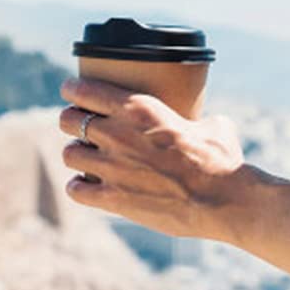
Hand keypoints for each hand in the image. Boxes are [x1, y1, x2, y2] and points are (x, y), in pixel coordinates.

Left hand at [56, 75, 248, 242]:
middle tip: (81, 127)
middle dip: (72, 121)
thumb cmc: (220, 159)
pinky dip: (80, 187)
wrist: (222, 199)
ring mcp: (111, 167)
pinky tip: (88, 187)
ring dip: (77, 155)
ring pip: (69, 154)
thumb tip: (206, 125)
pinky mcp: (112, 198)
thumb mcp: (212, 125)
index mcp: (137, 108)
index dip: (73, 90)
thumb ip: (197, 120)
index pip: (83, 90)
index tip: (71, 91)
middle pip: (67, 119)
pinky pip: (76, 189)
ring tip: (86, 158)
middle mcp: (117, 133)